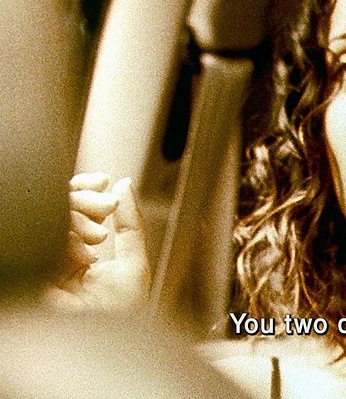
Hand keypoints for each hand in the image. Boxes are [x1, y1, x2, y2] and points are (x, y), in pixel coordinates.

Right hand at [45, 173, 150, 313]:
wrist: (113, 344)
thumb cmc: (124, 314)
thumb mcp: (134, 263)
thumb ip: (130, 225)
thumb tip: (123, 184)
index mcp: (75, 255)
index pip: (72, 211)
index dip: (86, 190)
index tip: (106, 179)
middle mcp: (54, 257)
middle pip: (59, 212)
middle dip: (85, 200)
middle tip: (106, 204)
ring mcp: (41, 264)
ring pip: (50, 222)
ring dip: (77, 219)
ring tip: (99, 239)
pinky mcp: (32, 274)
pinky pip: (42, 242)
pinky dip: (68, 240)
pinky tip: (87, 253)